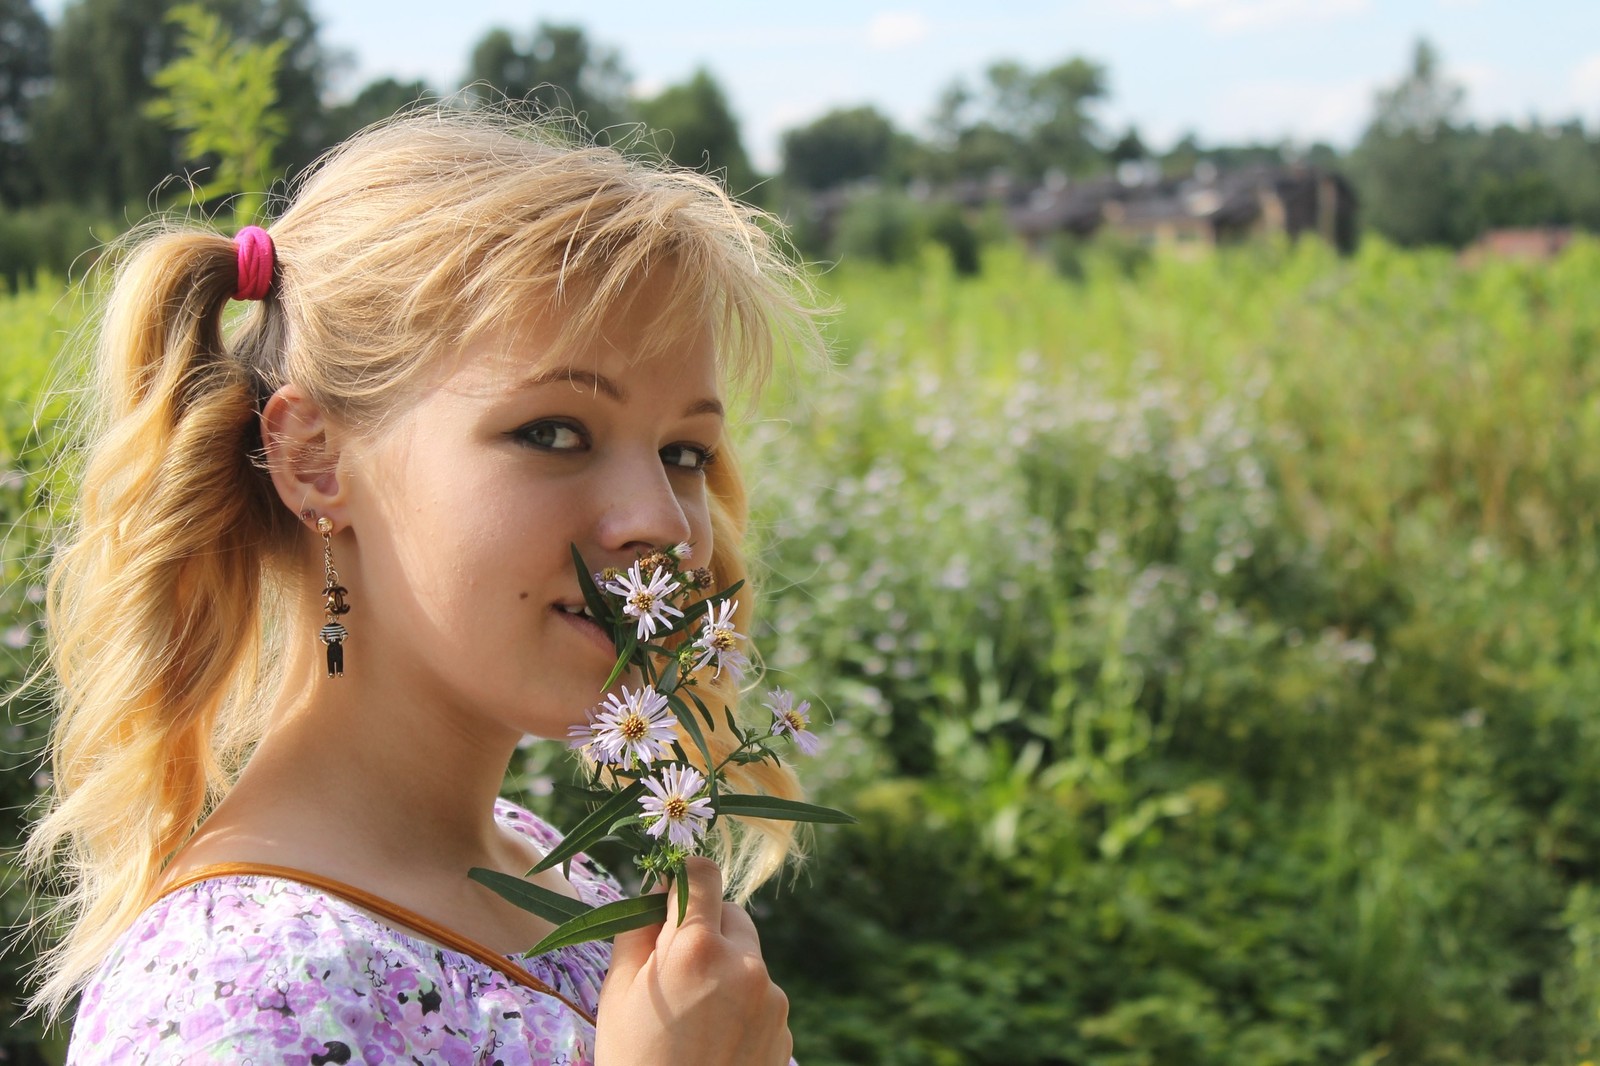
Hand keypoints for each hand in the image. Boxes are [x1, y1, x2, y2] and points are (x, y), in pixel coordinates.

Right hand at [595, 857, 791, 1065]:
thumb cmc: (634, 1059)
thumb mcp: (618, 992)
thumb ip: (638, 929)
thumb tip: (657, 887)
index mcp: (696, 948)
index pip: (701, 874)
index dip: (683, 877)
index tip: (669, 893)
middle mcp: (744, 965)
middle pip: (730, 913)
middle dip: (704, 925)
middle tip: (673, 963)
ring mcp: (771, 998)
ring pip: (747, 956)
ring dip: (724, 966)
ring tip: (691, 1014)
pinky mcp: (784, 1028)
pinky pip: (761, 994)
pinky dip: (740, 1002)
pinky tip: (713, 1037)